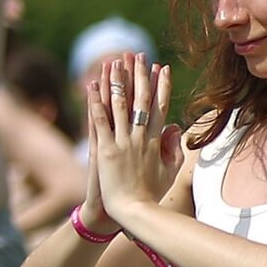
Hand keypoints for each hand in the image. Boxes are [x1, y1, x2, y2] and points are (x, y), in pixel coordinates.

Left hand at [88, 53, 182, 225]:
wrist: (134, 212)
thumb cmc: (152, 195)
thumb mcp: (170, 172)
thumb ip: (174, 148)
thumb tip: (174, 126)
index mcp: (157, 141)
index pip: (160, 106)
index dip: (161, 86)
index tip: (161, 68)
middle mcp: (141, 137)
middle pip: (141, 99)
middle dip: (139, 75)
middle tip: (138, 55)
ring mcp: (123, 142)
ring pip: (121, 105)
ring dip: (117, 81)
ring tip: (115, 61)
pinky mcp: (106, 149)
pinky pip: (100, 121)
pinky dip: (96, 102)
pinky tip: (92, 85)